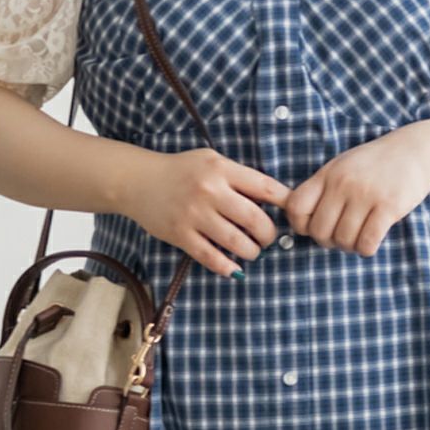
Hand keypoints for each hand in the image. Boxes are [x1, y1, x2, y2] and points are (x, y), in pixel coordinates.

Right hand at [120, 146, 292, 277]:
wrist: (139, 181)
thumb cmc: (182, 170)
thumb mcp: (212, 161)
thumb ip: (239, 177)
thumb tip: (274, 199)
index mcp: (221, 169)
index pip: (265, 187)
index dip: (284, 202)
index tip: (291, 213)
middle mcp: (209, 190)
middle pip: (255, 219)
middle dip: (268, 234)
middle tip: (268, 238)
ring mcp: (194, 215)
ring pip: (236, 241)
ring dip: (251, 251)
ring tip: (252, 250)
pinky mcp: (180, 235)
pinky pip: (211, 257)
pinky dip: (227, 266)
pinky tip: (234, 268)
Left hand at [284, 121, 429, 255]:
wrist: (417, 149)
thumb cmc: (376, 164)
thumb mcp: (342, 167)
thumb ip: (320, 188)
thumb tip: (289, 212)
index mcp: (327, 174)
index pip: (296, 208)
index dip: (301, 225)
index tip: (316, 226)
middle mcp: (343, 183)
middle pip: (319, 232)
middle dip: (329, 241)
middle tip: (342, 235)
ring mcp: (366, 194)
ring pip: (344, 241)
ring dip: (350, 246)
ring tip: (359, 235)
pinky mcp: (388, 206)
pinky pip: (367, 243)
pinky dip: (367, 248)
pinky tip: (372, 238)